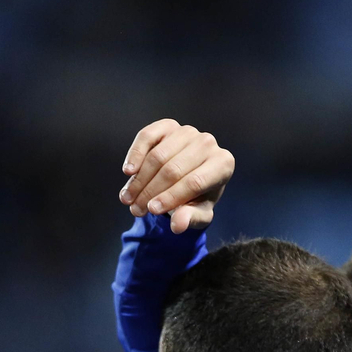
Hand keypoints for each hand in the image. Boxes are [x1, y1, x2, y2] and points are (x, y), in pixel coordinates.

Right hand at [119, 119, 234, 232]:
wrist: (190, 179)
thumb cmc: (198, 197)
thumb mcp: (199, 213)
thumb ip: (190, 218)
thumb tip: (178, 226)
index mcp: (223, 164)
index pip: (194, 182)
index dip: (171, 197)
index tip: (152, 210)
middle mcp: (208, 143)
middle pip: (173, 170)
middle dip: (151, 192)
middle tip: (135, 210)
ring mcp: (187, 132)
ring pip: (157, 156)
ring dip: (140, 180)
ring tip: (128, 199)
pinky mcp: (168, 126)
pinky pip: (148, 137)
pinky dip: (135, 154)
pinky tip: (128, 172)